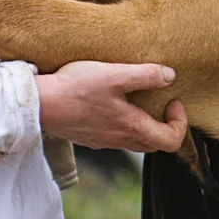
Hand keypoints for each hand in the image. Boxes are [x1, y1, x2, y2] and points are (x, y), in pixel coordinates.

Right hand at [35, 61, 187, 152]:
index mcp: (131, 128)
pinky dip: (123, 124)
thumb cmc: (75, 89)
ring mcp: (103, 142)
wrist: (38, 104)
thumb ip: (145, 75)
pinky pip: (115, 136)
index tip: (172, 100)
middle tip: (160, 100)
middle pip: (154, 144)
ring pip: (134, 141)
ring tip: (137, 99)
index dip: (180, 123)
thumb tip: (169, 76)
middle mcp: (119, 141)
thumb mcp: (114, 74)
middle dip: (164, 125)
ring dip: (144, 124)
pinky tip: (112, 103)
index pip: (171, 141)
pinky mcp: (88, 137)